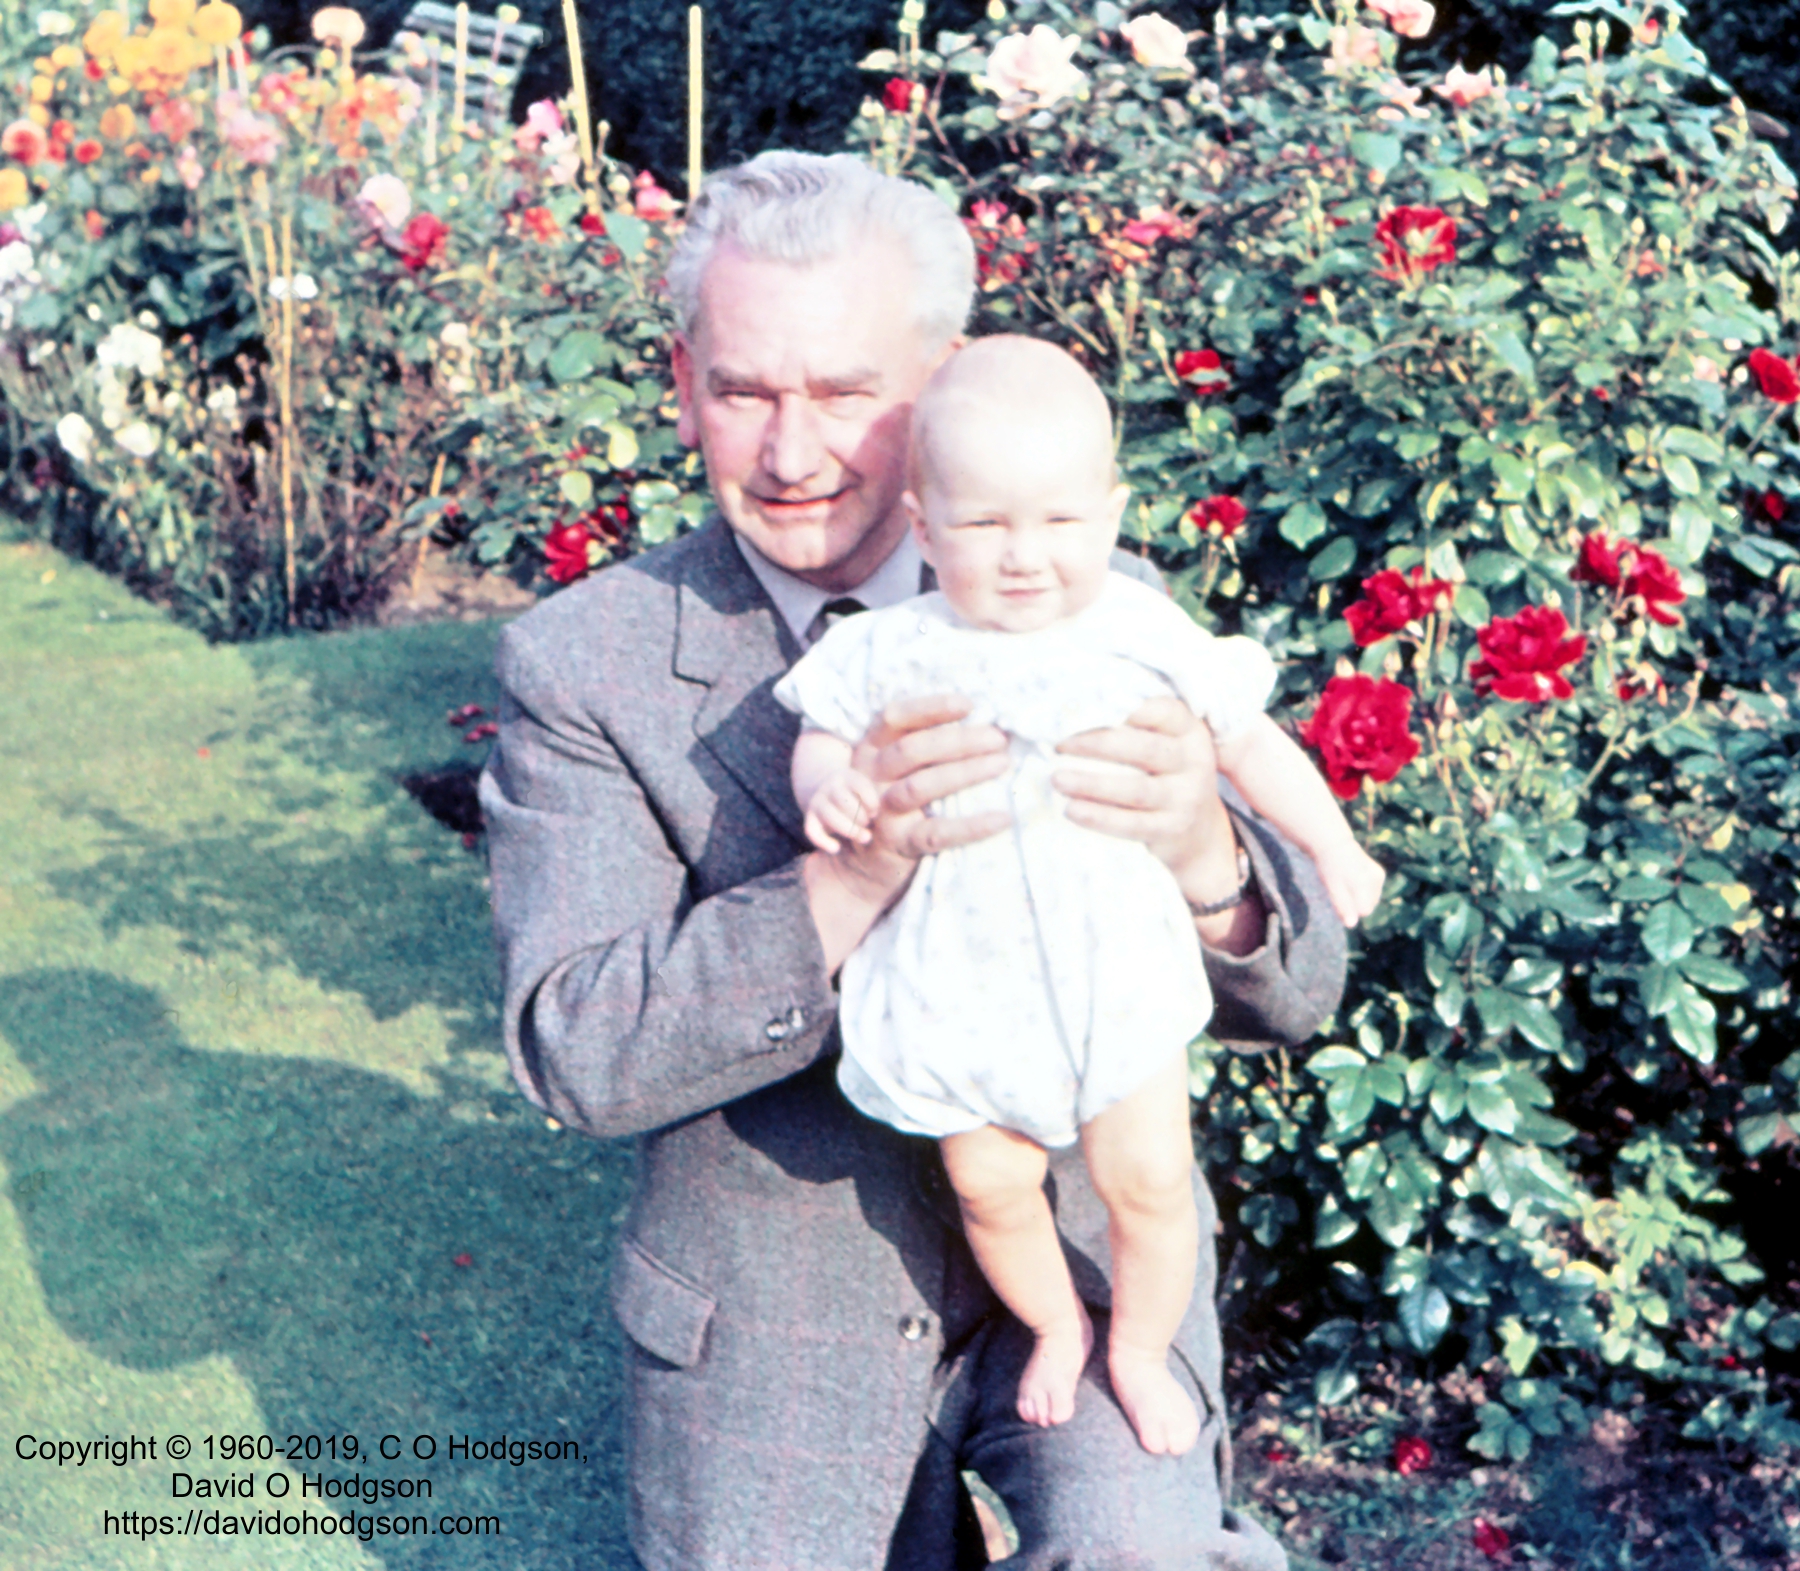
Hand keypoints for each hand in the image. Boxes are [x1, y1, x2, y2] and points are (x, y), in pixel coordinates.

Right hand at [803, 767, 881, 852]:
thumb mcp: (867, 791)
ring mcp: (818, 800)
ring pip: (830, 815)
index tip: (875, 811)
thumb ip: (873, 804)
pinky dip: (823, 841)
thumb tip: (872, 821)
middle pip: (844, 801)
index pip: (860, 786)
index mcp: (848, 776)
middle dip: (861, 817)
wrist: (826, 789)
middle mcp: (830, 786)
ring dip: (849, 829)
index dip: (872, 803)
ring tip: (863, 836)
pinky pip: (811, 830)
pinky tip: (836, 848)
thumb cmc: (859, 796)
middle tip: (867, 823)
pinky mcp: (810, 816)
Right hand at [805, 695, 1010, 972]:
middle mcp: (871, 776)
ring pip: (921, 786)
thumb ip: (920, 743)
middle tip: (999, 738)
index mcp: (870, 749)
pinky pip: (937, 833)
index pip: (895, 718)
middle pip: (912, 749)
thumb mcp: (891, 767)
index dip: (930, 708)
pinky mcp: (898, 843)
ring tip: (1001, 764)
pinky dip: (972, 826)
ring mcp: (882, 811)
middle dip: (959, 739)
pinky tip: (1002, 818)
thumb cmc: (890, 800)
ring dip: (965, 772)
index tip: (969, 704)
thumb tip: (981, 722)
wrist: (861, 863)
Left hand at [1053, 695, 1228, 893]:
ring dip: (1092, 784)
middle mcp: (1195, 762)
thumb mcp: (1166, 744)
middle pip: (1145, 749)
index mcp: (1191, 732)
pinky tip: (1072, 809)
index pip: (1165, 711)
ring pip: (1136, 789)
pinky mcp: (1173, 829)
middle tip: (1059, 744)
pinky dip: (1099, 817)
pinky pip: (1131, 824)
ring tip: (1057, 779)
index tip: (1091, 707)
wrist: (1200, 832)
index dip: (1131, 708)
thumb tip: (1077, 714)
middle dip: (1098, 744)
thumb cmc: (1167, 775)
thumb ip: (1137, 728)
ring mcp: (1187, 798)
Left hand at [1316, 841, 1385, 928]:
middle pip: (1368, 908)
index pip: (1364, 911)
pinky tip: (1354, 879)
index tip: (1340, 896)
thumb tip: (1351, 925)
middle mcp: (1375, 879)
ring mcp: (1379, 877)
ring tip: (1347, 882)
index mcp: (1364, 883)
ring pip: (1372, 901)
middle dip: (1355, 903)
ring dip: (1359, 896)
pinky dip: (1364, 890)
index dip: (1350, 909)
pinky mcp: (1379, 875)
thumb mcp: (1332, 888)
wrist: (1334, 846)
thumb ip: (1343, 907)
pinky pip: (1373, 892)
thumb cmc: (1330, 869)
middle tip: (1341, 888)